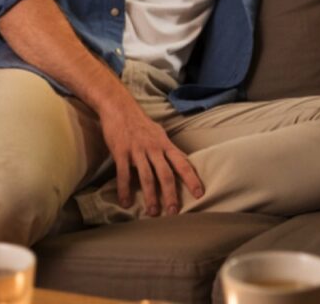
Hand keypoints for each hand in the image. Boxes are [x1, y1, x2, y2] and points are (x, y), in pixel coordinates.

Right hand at [99, 100, 203, 215]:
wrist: (120, 107)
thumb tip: (182, 162)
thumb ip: (169, 149)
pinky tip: (125, 202)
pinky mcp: (121, 152)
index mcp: (165, 145)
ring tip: (153, 212)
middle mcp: (154, 148)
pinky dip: (124, 189)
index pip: (183, 164)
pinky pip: (123, 173)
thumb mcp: (159, 134)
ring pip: (146, 177)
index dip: (192, 179)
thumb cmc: (141, 123)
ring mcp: (137, 150)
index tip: (199, 194)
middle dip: (171, 194)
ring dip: (150, 196)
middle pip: (166, 174)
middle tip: (174, 212)